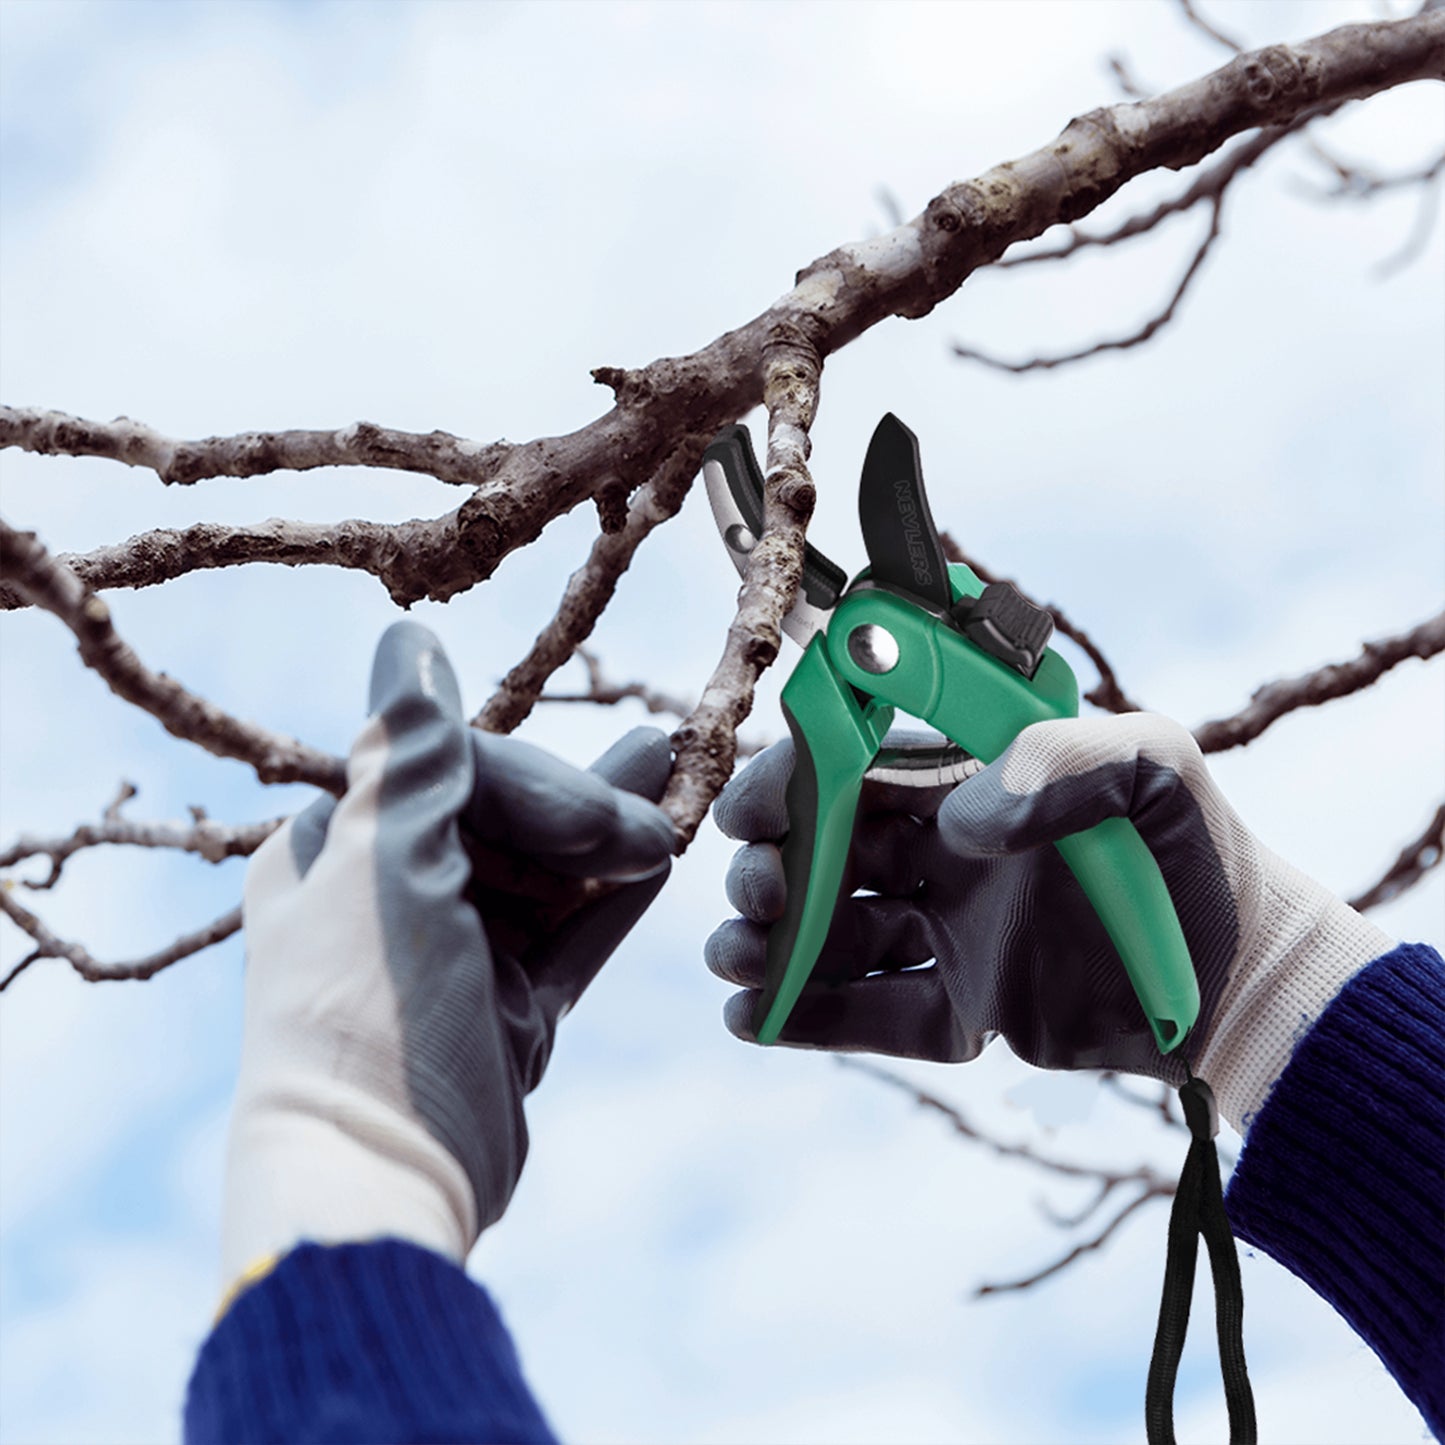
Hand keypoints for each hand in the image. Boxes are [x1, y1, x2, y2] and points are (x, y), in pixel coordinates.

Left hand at [221, 622, 674, 1286]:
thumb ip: (413, 755)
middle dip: (587, 800)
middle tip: (665, 781)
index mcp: (339, 849)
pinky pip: (573, 935)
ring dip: (614, 830)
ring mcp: (458, 953)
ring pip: (551, 871)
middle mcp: (394, 892)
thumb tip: (407, 637)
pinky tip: (666, 856)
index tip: (599, 815)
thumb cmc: (365, 1010)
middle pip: (509, 816)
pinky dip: (617, 898)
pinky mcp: (509, 1007)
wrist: (381, 1179)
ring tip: (677, 769)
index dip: (535, 781)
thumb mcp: (386, 867)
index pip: (452, 770)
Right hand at [706, 713, 1391, 1131]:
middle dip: (771, 870)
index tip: (747, 812)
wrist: (1247, 978)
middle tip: (760, 894)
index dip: (790, 784)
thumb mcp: (1150, 768)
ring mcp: (953, 935)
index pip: (855, 771)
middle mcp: (947, 856)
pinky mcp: (968, 1009)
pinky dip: (812, 1018)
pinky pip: (876, 1015)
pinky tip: (754, 1018)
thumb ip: (1058, 761)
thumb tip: (958, 823)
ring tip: (738, 963)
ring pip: (836, 937)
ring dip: (774, 946)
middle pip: (825, 855)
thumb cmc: (1198, 852)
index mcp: (970, 786)